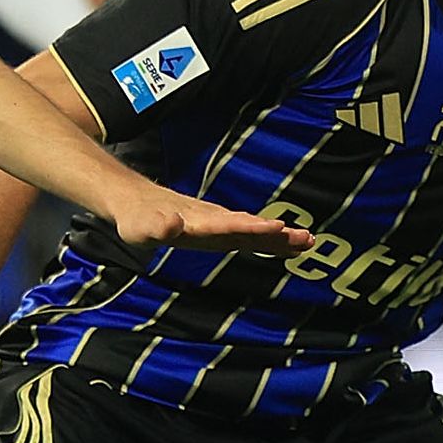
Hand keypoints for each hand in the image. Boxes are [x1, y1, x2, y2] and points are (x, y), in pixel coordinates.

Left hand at [114, 190, 313, 255]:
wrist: (135, 201)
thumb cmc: (135, 218)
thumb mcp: (139, 227)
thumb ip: (155, 227)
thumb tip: (172, 225)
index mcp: (198, 223)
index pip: (229, 226)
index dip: (252, 229)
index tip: (277, 228)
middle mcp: (212, 221)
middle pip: (249, 228)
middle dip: (277, 235)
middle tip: (307, 239)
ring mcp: (217, 223)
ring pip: (252, 230)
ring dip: (278, 236)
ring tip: (308, 241)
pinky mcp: (217, 227)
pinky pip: (246, 233)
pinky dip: (266, 237)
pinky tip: (284, 241)